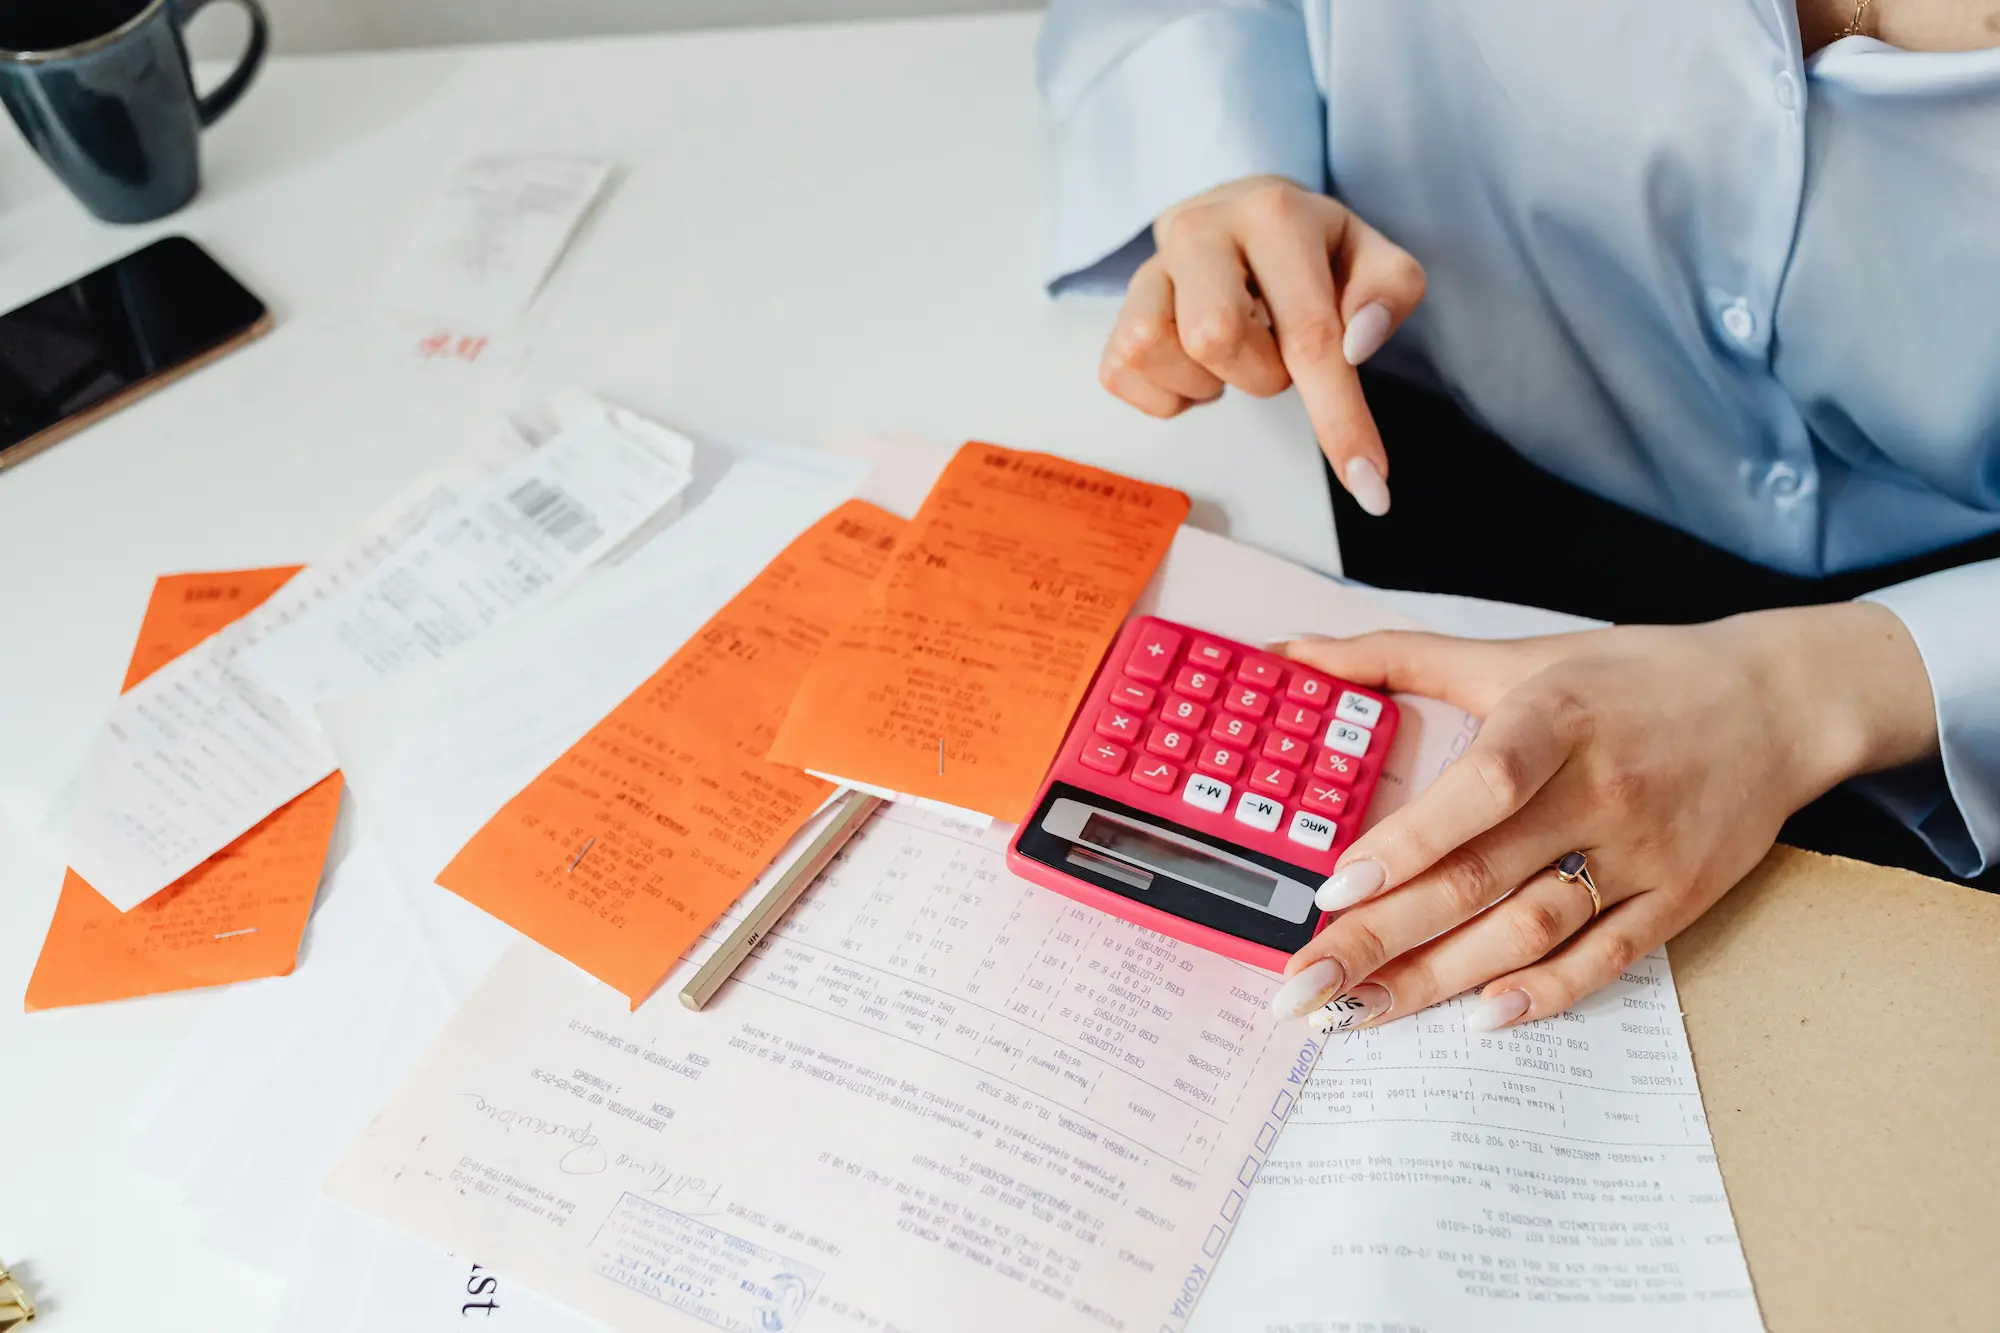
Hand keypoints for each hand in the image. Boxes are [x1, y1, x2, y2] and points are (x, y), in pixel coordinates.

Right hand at [1099, 176, 1426, 515]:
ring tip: (1235, 355)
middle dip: (1261, 374)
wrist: (1232, 212)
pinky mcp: (1114, 312)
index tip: (1370, 488)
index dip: (1340, 418)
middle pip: (1215, 340)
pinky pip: (1123, 376)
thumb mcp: (1367, 253)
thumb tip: (1356, 346)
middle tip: (1277, 352)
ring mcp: (1146, 271)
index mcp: (1273, 214)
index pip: (1308, 332)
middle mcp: (1199, 231)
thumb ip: (1388, 291)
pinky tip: (1196, 367)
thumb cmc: (1307, 249)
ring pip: (1159, 355)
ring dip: (1210, 382)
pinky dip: (1170, 394)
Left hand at [1266, 603, 1937, 1030]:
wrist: (1780, 702)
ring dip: (1439, 981)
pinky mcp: (1678, 898)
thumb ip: (1398, 658)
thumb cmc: (1633, 677)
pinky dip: (1544, 992)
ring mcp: (1641, 852)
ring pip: (1529, 929)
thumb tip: (1294, 655)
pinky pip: (1606, 957)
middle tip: (1305, 988)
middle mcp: (1599, 791)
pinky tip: (1480, 1017)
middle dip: (1381, 940)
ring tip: (1360, 1014)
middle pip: (1479, 878)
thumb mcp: (1518, 656)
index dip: (1406, 842)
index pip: (1478, 790)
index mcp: (1554, 721)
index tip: (1335, 888)